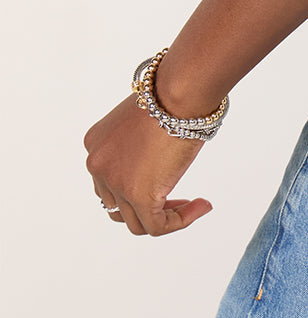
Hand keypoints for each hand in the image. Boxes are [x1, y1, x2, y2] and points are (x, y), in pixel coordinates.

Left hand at [83, 93, 212, 235]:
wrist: (179, 92)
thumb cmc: (171, 94)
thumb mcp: (144, 119)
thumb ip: (140, 144)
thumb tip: (157, 163)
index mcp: (96, 145)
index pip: (108, 182)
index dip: (134, 188)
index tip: (164, 179)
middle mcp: (98, 166)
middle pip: (117, 205)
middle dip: (146, 206)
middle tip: (177, 199)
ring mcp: (116, 183)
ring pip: (135, 222)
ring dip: (167, 216)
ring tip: (193, 204)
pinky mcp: (138, 196)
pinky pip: (157, 226)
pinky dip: (181, 221)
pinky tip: (202, 206)